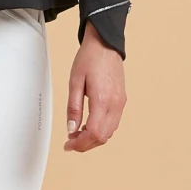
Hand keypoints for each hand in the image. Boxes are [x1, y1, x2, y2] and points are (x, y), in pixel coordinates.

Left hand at [65, 26, 125, 151]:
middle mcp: (115, 104)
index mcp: (103, 100)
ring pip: (109, 133)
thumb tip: (71, 129)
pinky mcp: (122, 101)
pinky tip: (89, 126)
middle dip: (85, 144)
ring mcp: (121, 103)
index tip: (68, 145)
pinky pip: (113, 123)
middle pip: (103, 137)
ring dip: (93, 138)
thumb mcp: (74, 82)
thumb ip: (73, 108)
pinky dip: (101, 130)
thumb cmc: (90, 59)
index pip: (95, 133)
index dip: (80, 144)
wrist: (105, 45)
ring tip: (77, 133)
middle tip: (70, 141)